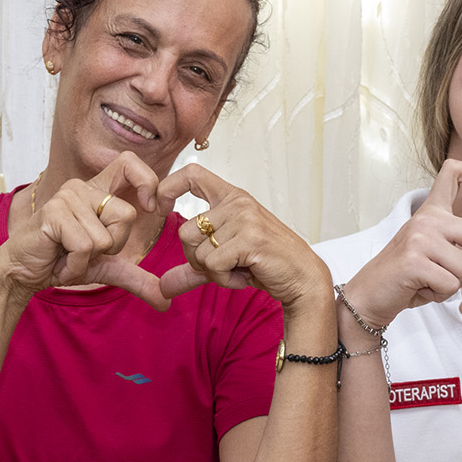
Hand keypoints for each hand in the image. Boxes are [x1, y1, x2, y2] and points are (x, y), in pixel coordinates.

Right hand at [0, 151, 172, 308]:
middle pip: (126, 215)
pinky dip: (75, 265)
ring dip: (89, 260)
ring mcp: (66, 198)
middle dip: (112, 246)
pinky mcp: (54, 214)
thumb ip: (137, 278)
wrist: (23, 273)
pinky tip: (59, 262)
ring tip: (68, 256)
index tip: (152, 207)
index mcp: (97, 191)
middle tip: (85, 250)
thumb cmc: (62, 261)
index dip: (148, 181)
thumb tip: (166, 302)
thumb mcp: (107, 268)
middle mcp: (82, 188)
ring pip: (105, 237)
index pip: (130, 163)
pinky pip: (86, 247)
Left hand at [157, 165, 326, 309]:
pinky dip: (225, 279)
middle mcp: (237, 202)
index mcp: (231, 197)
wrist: (302, 278)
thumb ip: (194, 268)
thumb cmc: (265, 263)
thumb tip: (162, 288)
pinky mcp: (249, 238)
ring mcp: (244, 218)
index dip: (167, 188)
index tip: (159, 209)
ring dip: (213, 272)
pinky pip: (213, 265)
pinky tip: (245, 275)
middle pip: (184, 231)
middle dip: (196, 260)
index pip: (191, 174)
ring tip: (239, 268)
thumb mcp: (225, 260)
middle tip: (224, 265)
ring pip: (197, 251)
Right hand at [342, 161, 461, 326]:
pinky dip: (440, 294)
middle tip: (443, 270)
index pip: (454, 171)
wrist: (370, 295)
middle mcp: (427, 219)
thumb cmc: (407, 278)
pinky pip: (451, 284)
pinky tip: (421, 287)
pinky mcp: (414, 260)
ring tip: (430, 280)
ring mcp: (420, 237)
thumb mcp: (444, 267)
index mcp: (433, 212)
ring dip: (454, 284)